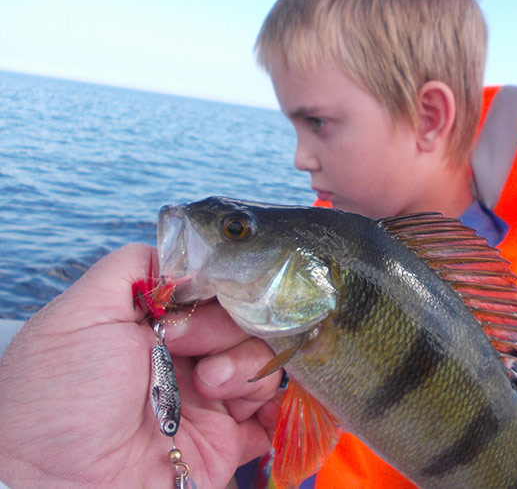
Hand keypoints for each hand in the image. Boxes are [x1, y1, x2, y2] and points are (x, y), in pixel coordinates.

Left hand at [0, 244, 281, 488]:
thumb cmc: (58, 398)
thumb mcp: (77, 316)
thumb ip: (128, 268)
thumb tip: (184, 254)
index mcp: (154, 326)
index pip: (210, 291)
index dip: (216, 288)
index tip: (204, 296)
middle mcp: (184, 358)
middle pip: (243, 321)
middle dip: (225, 327)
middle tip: (186, 348)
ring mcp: (207, 401)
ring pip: (263, 361)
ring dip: (246, 366)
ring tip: (210, 387)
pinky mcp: (225, 442)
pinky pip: (270, 417)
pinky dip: (277, 408)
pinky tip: (256, 406)